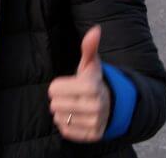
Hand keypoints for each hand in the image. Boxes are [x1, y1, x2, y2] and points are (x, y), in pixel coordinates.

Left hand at [48, 26, 110, 142]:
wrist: (110, 104)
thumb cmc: (93, 81)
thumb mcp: (90, 64)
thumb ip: (89, 47)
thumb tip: (95, 29)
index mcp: (93, 87)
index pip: (55, 89)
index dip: (56, 86)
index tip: (63, 85)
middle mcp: (96, 106)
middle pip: (55, 105)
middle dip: (58, 99)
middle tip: (70, 96)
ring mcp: (96, 123)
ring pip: (59, 118)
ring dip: (62, 112)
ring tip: (73, 106)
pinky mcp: (93, 136)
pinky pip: (65, 131)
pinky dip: (66, 124)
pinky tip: (75, 117)